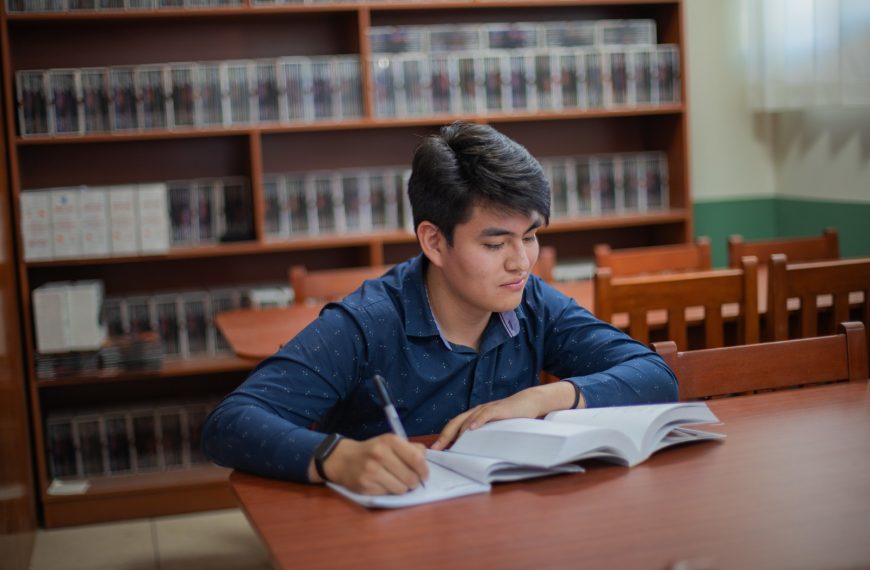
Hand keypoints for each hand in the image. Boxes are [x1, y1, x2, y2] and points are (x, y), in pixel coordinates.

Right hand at [316, 434, 428, 494]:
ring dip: (402, 488)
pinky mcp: (365, 486)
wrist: (344, 459)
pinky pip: (388, 494)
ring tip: (395, 481)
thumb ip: (411, 448)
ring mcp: (371, 471)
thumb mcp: (390, 442)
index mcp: (390, 441)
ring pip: (401, 489)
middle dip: (414, 482)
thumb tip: (425, 459)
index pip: (416, 458)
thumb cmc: (373, 451)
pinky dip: (389, 491)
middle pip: (411, 477)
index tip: (424, 475)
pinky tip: (382, 484)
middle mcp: (380, 454)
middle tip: (410, 480)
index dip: (424, 470)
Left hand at [431, 381, 576, 450]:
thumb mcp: (494, 428)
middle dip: (444, 436)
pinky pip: (485, 414)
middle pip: (455, 423)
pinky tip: (472, 429)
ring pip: (467, 419)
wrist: (528, 402)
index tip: (434, 450)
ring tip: (450, 444)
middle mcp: (476, 412)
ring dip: (458, 432)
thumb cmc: (510, 417)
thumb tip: (470, 452)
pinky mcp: (498, 409)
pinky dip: (477, 421)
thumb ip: (482, 436)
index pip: (454, 426)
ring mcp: (486, 409)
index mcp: (474, 417)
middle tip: (436, 449)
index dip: (443, 437)